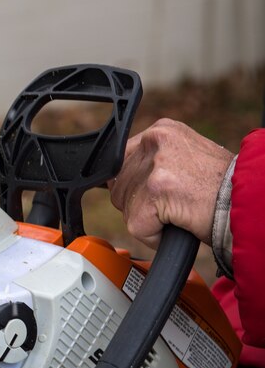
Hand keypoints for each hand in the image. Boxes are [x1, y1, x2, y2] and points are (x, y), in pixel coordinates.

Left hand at [108, 119, 232, 248]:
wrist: (252, 202)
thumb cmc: (222, 189)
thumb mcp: (184, 160)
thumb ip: (152, 162)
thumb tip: (115, 179)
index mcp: (161, 131)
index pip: (120, 162)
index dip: (133, 186)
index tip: (152, 195)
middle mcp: (155, 141)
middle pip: (118, 185)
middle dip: (140, 204)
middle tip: (173, 206)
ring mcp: (154, 165)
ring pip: (125, 207)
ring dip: (148, 220)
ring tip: (179, 213)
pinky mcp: (155, 191)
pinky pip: (137, 226)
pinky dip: (154, 236)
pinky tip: (178, 226)